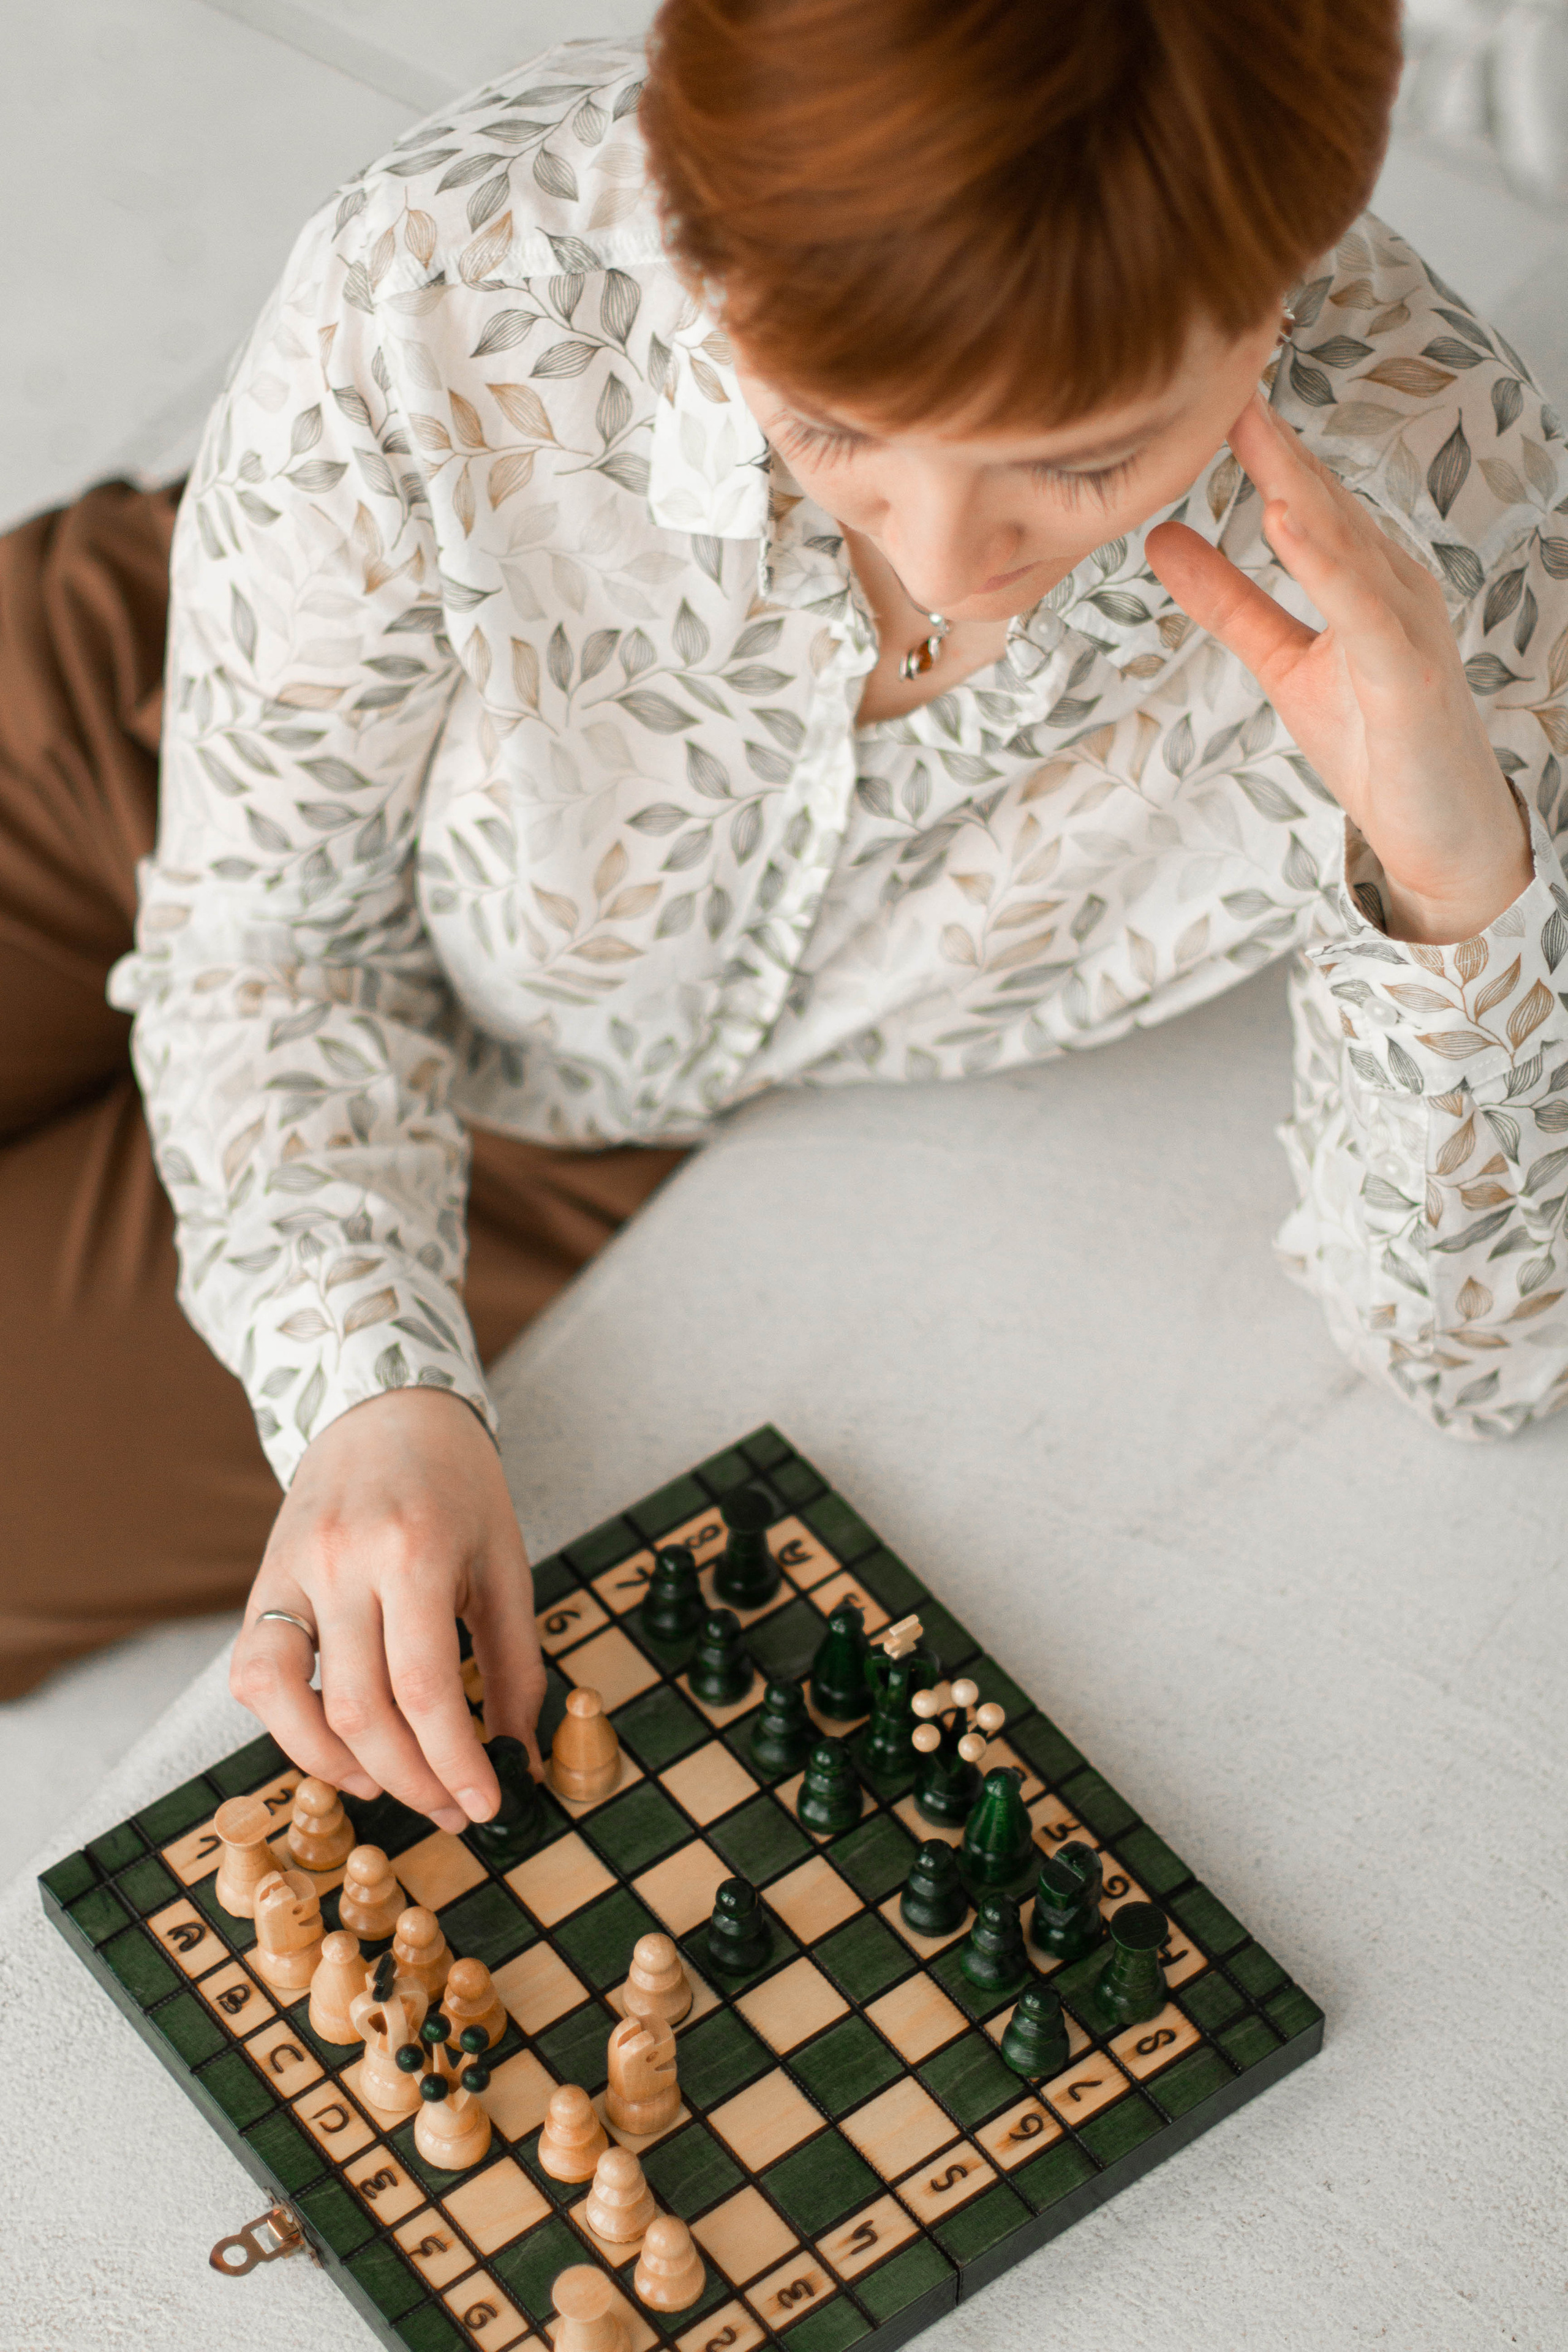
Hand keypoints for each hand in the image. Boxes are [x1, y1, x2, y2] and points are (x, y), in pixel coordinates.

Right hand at [231, 1388, 545, 1830]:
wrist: (385, 1407)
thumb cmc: (458, 1484)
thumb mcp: (506, 1562)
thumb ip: (515, 1663)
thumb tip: (518, 1754)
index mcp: (412, 1551)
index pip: (424, 1692)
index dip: (453, 1764)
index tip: (484, 1807)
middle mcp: (341, 1562)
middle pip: (362, 1711)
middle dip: (412, 1780)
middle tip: (450, 1808)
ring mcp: (290, 1571)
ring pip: (293, 1704)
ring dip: (344, 1768)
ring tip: (393, 1785)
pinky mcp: (261, 1581)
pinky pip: (256, 1675)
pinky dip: (291, 1726)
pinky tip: (338, 1743)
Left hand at [1145, 392, 1531, 944]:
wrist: (1442, 836)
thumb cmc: (1378, 748)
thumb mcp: (1285, 664)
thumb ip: (1230, 603)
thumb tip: (1164, 540)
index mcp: (1364, 577)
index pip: (1304, 495)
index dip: (1257, 440)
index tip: (1204, 387)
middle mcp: (1393, 584)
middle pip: (1323, 498)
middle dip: (1273, 436)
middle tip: (1221, 367)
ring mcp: (1406, 625)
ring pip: (1343, 539)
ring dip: (1294, 478)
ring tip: (1245, 422)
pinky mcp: (1406, 674)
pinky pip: (1361, 607)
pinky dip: (1325, 561)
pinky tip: (1287, 520)